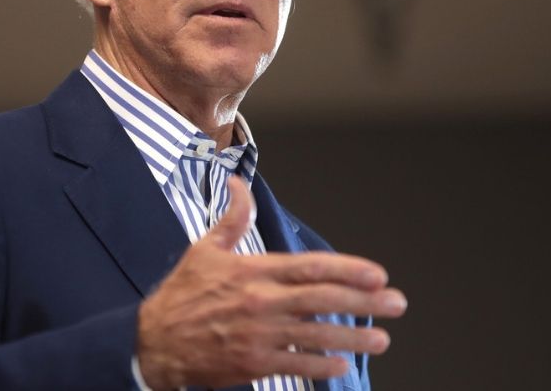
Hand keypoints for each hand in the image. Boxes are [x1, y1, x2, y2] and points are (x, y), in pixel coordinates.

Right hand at [136, 175, 405, 389]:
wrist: (153, 340)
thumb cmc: (182, 294)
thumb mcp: (205, 249)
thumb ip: (232, 218)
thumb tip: (239, 183)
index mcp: (254, 271)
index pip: (311, 267)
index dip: (348, 270)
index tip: (377, 275)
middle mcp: (261, 301)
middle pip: (323, 300)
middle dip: (365, 303)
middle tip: (396, 304)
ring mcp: (258, 335)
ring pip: (316, 335)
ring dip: (352, 338)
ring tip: (381, 340)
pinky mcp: (252, 363)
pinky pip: (294, 365)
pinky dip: (321, 366)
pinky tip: (343, 366)